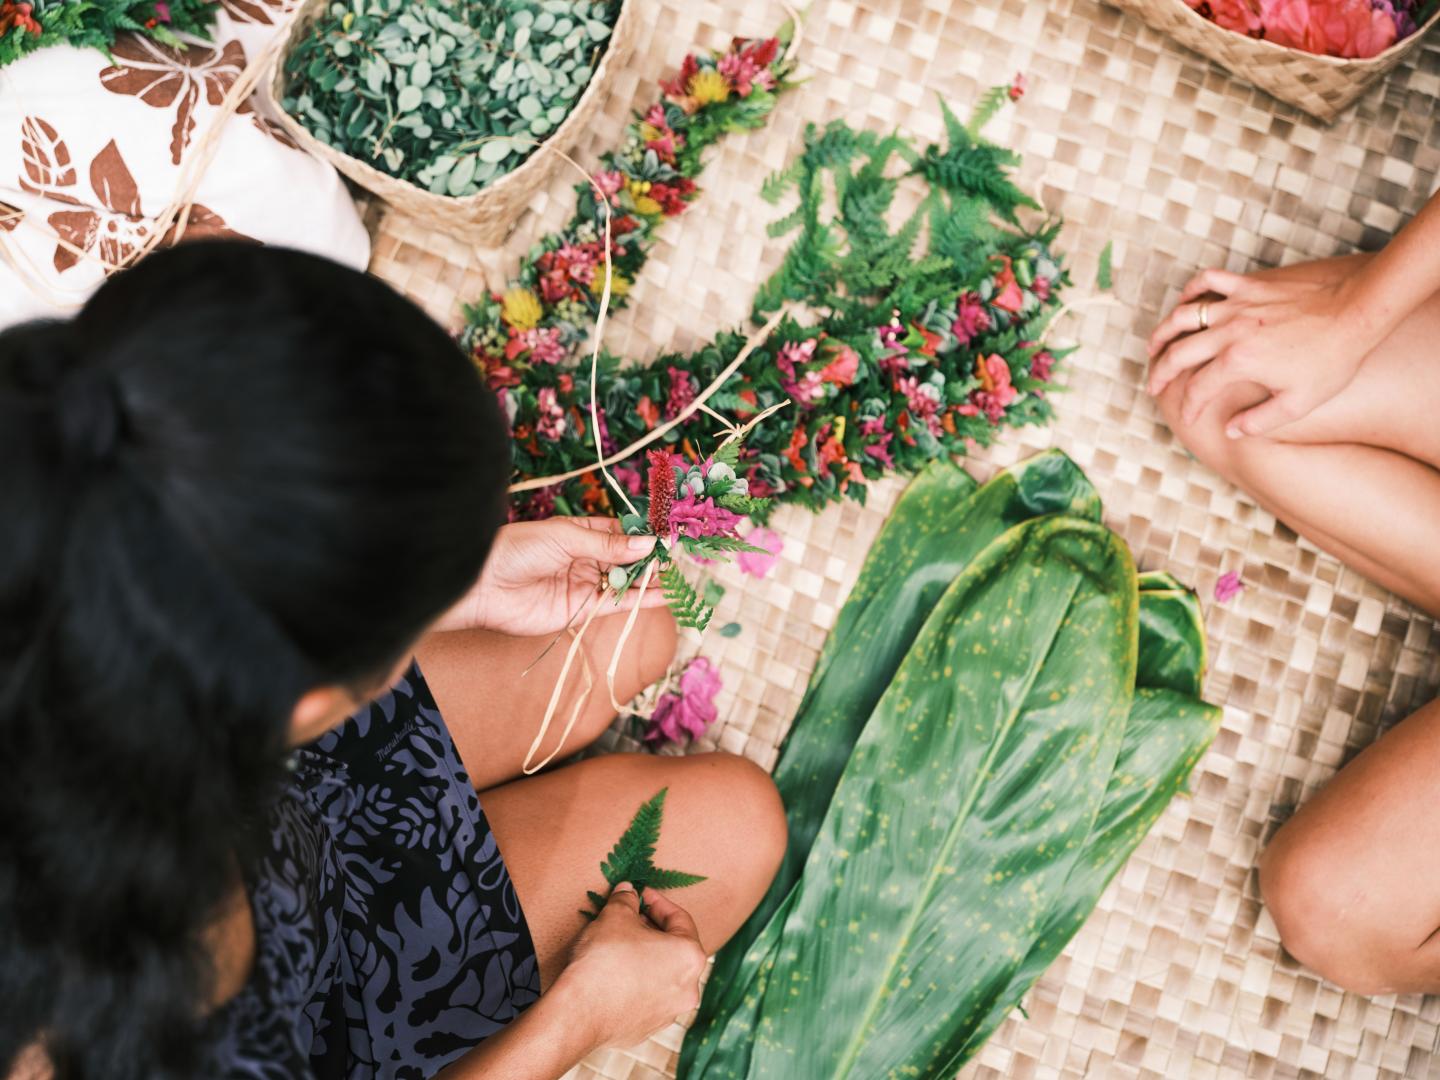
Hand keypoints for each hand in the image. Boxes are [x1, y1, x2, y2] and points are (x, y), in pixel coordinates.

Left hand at [441, 518, 661, 637]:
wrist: (484, 585)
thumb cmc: (518, 550)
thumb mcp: (566, 538)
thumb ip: (608, 545)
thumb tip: (648, 543)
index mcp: (581, 532)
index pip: (621, 532)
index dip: (645, 535)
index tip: (668, 536)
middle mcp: (586, 558)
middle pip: (627, 559)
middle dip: (650, 559)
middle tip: (674, 560)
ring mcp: (585, 584)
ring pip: (625, 582)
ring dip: (648, 581)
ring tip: (674, 579)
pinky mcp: (581, 610)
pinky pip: (616, 604)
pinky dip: (639, 601)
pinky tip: (662, 597)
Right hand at [556, 883, 708, 1050]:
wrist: (580, 1012)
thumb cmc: (605, 960)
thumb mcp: (616, 915)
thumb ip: (627, 899)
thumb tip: (628, 892)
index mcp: (690, 957)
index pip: (680, 918)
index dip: (657, 902)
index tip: (641, 895)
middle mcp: (688, 988)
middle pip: (674, 948)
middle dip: (652, 929)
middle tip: (630, 917)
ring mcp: (669, 1012)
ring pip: (663, 974)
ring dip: (646, 956)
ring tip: (621, 943)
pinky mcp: (648, 1028)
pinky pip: (647, 996)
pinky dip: (637, 981)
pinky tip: (615, 972)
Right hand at [1146, 263, 1384, 437]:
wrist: (1359, 310)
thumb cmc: (1333, 358)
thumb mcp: (1300, 402)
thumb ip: (1260, 420)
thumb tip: (1231, 431)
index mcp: (1239, 361)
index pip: (1199, 389)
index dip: (1189, 407)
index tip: (1189, 417)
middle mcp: (1230, 330)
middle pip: (1179, 353)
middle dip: (1161, 374)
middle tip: (1154, 386)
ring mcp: (1239, 304)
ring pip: (1184, 315)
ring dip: (1162, 333)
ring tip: (1153, 347)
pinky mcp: (1251, 285)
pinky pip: (1210, 280)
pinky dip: (1192, 290)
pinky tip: (1186, 302)